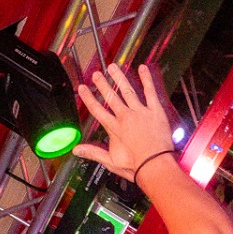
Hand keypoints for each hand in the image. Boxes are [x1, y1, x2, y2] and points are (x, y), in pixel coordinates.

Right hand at [74, 63, 174, 183]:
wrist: (155, 166)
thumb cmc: (136, 166)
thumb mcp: (110, 162)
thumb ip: (93, 152)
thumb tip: (76, 150)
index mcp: (115, 128)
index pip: (98, 110)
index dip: (88, 98)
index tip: (83, 88)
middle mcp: (126, 117)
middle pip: (111, 97)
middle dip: (102, 84)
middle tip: (96, 74)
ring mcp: (141, 112)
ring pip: (128, 91)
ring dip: (119, 78)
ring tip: (113, 67)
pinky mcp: (155, 111)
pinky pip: (150, 92)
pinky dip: (146, 80)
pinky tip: (142, 69)